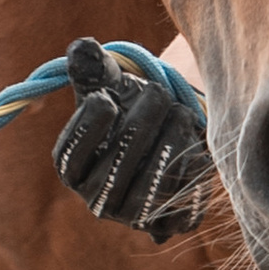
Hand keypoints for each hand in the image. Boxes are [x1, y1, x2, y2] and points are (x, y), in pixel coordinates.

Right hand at [51, 38, 212, 241]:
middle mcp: (97, 200)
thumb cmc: (129, 105)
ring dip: (169, 145)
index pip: (70, 157)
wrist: (169, 133)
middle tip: (159, 93)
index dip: (87, 129)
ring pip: (150, 188)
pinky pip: (182, 202)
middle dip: (140, 126)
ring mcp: (132, 216)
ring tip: (182, 111)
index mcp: (72, 169)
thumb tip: (82, 47)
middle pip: (115, 170)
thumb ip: (93, 68)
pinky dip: (192, 170)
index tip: (107, 99)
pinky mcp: (169, 222)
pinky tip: (198, 143)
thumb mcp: (109, 84)